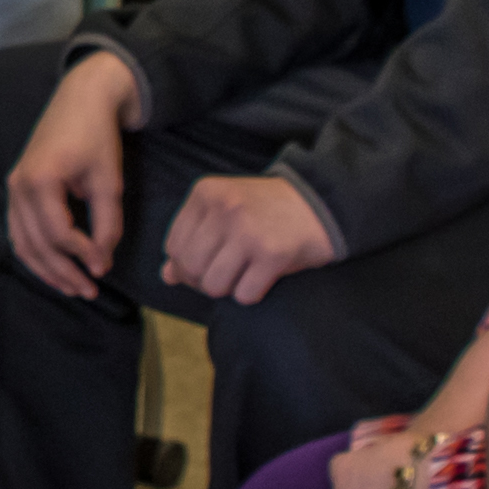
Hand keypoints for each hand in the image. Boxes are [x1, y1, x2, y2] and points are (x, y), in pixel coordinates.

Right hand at [3, 52, 142, 297]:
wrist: (80, 100)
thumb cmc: (97, 136)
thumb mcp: (109, 180)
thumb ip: (107, 223)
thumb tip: (101, 261)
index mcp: (40, 180)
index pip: (57, 233)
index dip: (81, 255)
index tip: (104, 268)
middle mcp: (18, 186)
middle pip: (36, 244)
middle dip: (63, 272)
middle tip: (90, 290)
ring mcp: (13, 188)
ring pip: (22, 242)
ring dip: (46, 269)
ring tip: (72, 287)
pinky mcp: (17, 189)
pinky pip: (18, 231)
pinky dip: (35, 253)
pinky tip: (54, 267)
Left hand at [164, 173, 338, 305]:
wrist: (322, 202)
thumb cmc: (267, 210)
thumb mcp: (225, 211)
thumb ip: (193, 238)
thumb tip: (166, 276)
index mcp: (205, 193)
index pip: (173, 246)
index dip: (185, 266)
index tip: (207, 265)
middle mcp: (223, 209)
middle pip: (190, 267)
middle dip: (203, 281)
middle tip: (226, 275)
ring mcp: (247, 231)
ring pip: (214, 284)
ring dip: (228, 289)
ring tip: (244, 274)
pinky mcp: (273, 254)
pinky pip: (244, 294)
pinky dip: (251, 294)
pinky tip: (263, 278)